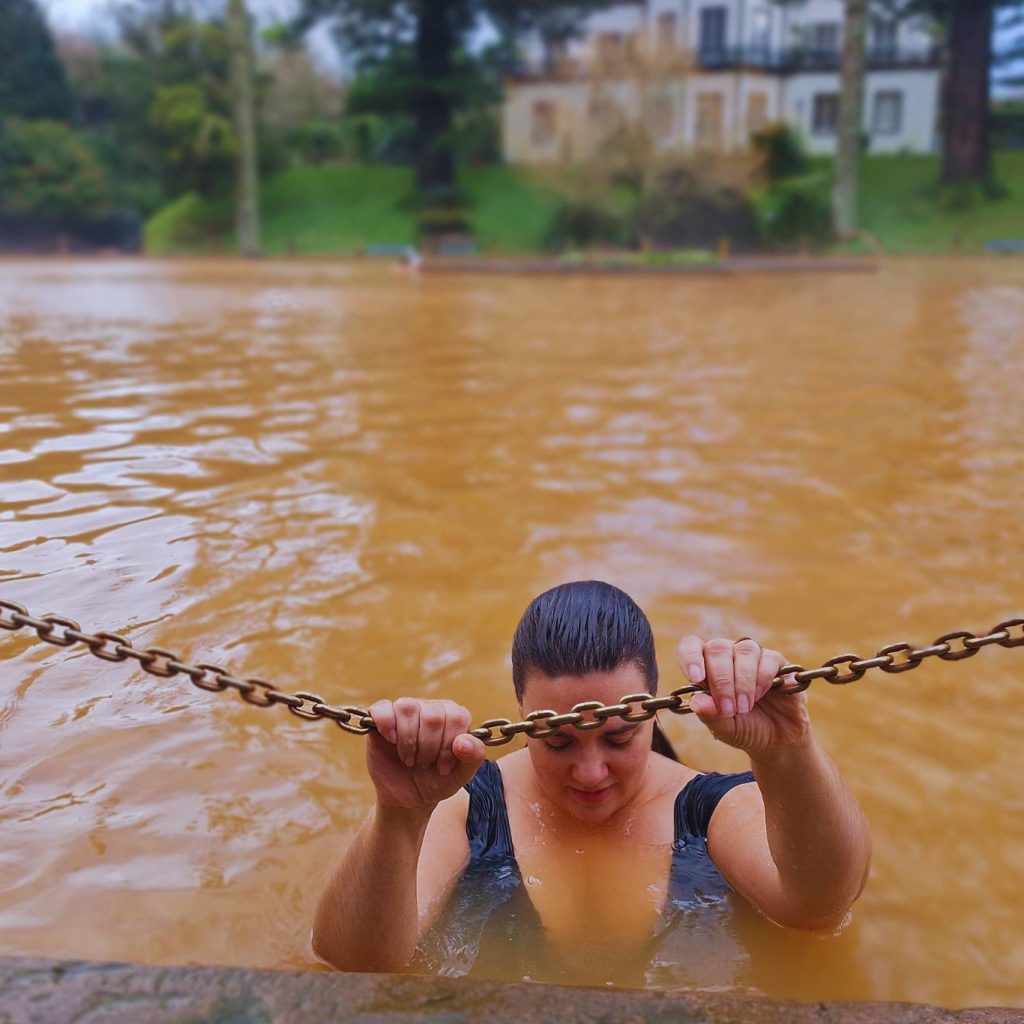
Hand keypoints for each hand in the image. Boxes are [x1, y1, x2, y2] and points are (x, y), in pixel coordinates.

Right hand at [366, 698, 486, 811]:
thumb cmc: (437, 781)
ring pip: (408, 708)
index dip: (449, 745)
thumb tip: (464, 741)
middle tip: (424, 764)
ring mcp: (405, 711)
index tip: (443, 767)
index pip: (456, 717)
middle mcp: (430, 708)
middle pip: (432, 714)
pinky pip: (382, 708)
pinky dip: (387, 724)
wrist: (408, 797)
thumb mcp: (460, 775)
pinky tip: (392, 740)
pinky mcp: (381, 718)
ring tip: (410, 759)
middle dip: (429, 747)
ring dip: (409, 741)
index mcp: (453, 716)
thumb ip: (473, 757)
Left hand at [676, 636, 809, 754]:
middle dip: (721, 680)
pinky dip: (762, 679)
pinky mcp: (776, 661)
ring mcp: (752, 656)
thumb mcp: (725, 729)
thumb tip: (696, 701)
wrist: (779, 739)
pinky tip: (761, 695)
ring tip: (745, 707)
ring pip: (744, 650)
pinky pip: (768, 658)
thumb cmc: (745, 729)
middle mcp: (728, 656)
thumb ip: (710, 715)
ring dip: (743, 681)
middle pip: (718, 648)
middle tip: (728, 709)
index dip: (691, 656)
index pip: (691, 646)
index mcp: (706, 667)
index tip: (696, 678)